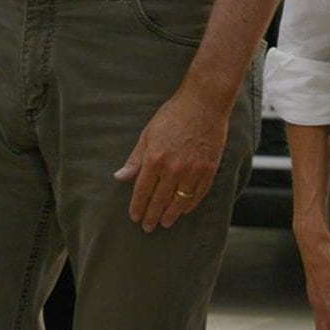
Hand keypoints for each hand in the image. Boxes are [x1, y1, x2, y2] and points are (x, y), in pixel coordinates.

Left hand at [113, 79, 230, 231]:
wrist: (204, 102)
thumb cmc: (174, 115)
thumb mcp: (148, 134)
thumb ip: (135, 159)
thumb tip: (120, 177)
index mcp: (155, 159)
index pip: (142, 192)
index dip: (137, 207)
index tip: (135, 216)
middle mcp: (173, 168)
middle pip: (159, 200)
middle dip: (152, 216)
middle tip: (148, 226)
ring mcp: (193, 170)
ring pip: (179, 201)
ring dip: (171, 215)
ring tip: (165, 222)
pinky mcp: (209, 169)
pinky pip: (199, 194)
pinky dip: (190, 204)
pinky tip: (184, 209)